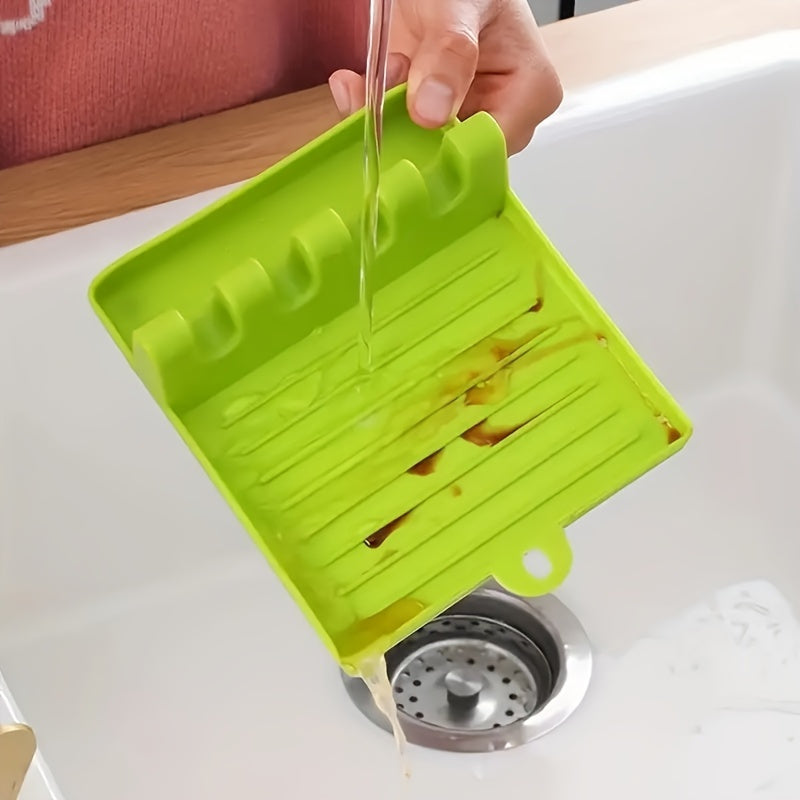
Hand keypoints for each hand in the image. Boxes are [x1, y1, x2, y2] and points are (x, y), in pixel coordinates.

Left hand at [328, 0, 562, 154]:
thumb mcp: (461, 6)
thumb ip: (450, 53)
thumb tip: (433, 111)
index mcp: (530, 95)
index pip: (490, 151)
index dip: (449, 150)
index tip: (414, 121)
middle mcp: (500, 116)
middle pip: (453, 156)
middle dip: (410, 125)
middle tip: (392, 75)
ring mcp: (462, 121)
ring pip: (418, 149)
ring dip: (385, 115)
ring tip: (386, 65)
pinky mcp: (431, 121)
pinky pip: (396, 136)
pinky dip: (370, 111)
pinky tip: (361, 81)